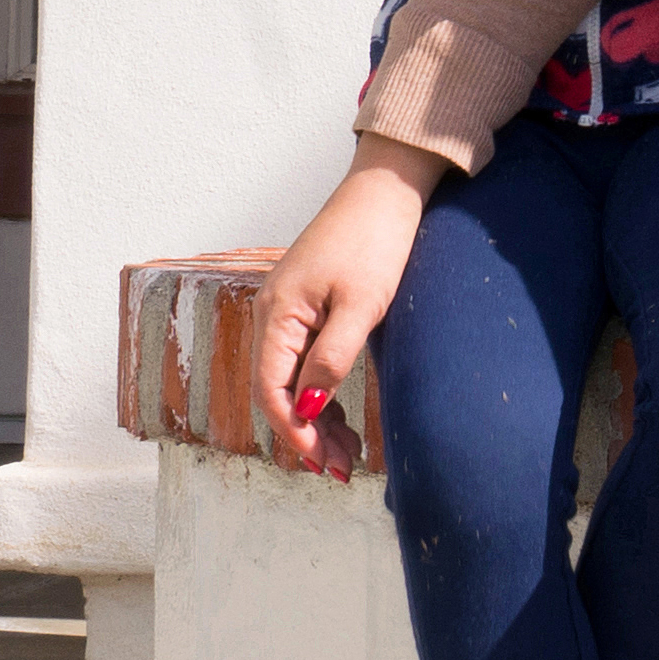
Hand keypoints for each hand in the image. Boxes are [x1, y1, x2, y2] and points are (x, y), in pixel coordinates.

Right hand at [258, 138, 442, 479]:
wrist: (387, 189)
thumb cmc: (376, 241)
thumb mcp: (362, 305)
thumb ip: (332, 357)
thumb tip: (310, 407)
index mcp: (278, 313)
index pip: (271, 390)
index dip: (295, 432)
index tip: (323, 462)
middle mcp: (272, 313)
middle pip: (276, 390)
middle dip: (305, 434)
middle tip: (339, 470)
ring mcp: (287, 309)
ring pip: (288, 378)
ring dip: (313, 417)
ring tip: (343, 454)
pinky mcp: (306, 305)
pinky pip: (300, 360)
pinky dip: (318, 390)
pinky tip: (338, 414)